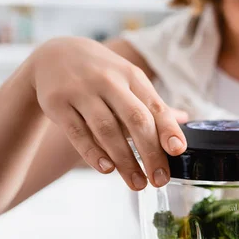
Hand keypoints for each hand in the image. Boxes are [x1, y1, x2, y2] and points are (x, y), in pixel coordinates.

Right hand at [28, 37, 187, 189]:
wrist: (54, 55)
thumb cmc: (102, 73)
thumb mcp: (129, 79)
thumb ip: (152, 104)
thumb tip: (184, 120)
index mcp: (133, 77)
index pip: (155, 106)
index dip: (168, 129)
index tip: (178, 151)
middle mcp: (109, 82)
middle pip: (135, 119)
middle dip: (151, 152)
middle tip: (159, 179)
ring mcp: (82, 91)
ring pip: (107, 129)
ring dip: (125, 160)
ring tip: (137, 183)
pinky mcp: (58, 103)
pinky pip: (78, 132)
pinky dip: (93, 153)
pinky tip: (107, 169)